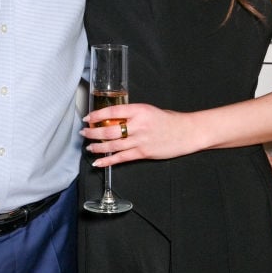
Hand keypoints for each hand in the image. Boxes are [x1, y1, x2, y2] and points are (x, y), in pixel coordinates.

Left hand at [81, 102, 195, 164]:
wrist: (187, 132)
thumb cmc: (169, 120)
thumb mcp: (148, 110)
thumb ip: (131, 115)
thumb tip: (113, 120)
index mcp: (139, 110)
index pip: (112, 111)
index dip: (97, 115)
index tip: (88, 118)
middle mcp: (138, 125)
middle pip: (109, 130)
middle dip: (93, 132)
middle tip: (84, 132)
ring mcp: (140, 140)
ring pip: (113, 145)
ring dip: (97, 147)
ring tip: (88, 147)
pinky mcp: (143, 153)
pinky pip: (121, 157)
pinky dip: (108, 160)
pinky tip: (98, 162)